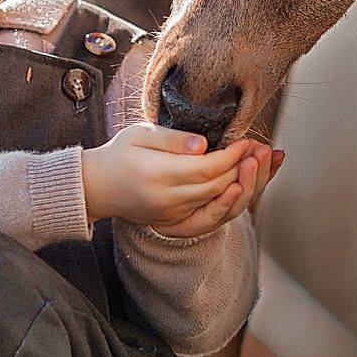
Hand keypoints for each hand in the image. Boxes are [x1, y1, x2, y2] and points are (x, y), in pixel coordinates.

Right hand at [82, 121, 276, 228]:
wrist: (97, 188)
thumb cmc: (118, 154)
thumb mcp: (139, 134)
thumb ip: (172, 139)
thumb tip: (203, 145)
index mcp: (158, 174)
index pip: (207, 168)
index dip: (231, 156)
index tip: (246, 141)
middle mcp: (168, 199)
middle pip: (217, 187)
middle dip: (242, 168)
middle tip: (259, 149)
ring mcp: (172, 214)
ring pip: (217, 202)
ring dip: (241, 184)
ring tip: (256, 164)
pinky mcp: (175, 222)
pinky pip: (209, 213)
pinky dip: (228, 198)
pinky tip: (240, 185)